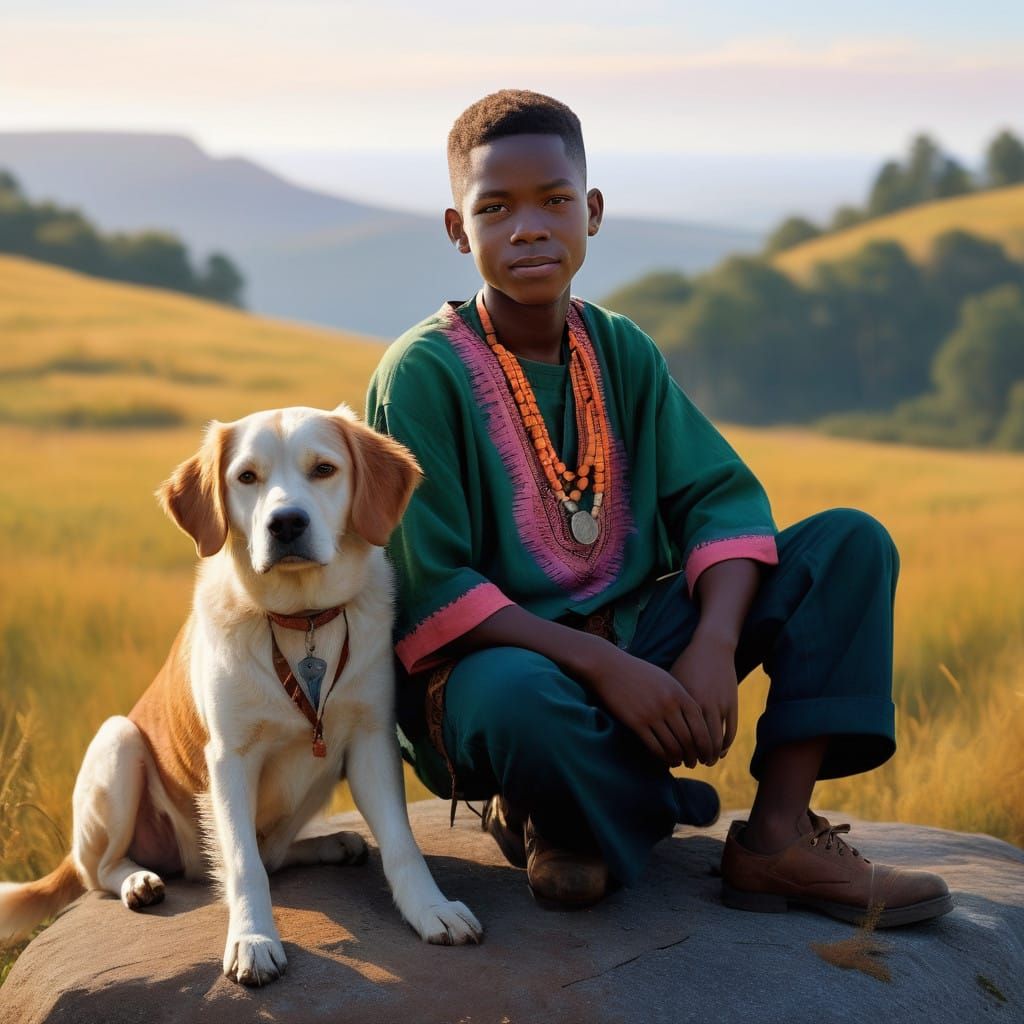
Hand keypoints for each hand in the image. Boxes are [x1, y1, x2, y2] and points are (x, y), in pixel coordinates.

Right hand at [584, 647, 713, 767]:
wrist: (609, 666)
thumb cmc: (638, 672)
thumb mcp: (665, 679)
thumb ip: (680, 697)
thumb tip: (695, 718)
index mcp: (678, 693)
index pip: (700, 724)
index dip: (706, 743)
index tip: (707, 752)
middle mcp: (668, 704)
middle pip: (689, 738)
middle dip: (694, 755)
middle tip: (695, 763)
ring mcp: (652, 713)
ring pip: (673, 745)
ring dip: (679, 758)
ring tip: (680, 763)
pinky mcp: (636, 722)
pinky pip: (654, 746)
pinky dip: (662, 757)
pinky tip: (665, 760)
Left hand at [669, 629, 737, 765]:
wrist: (712, 647)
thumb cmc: (686, 664)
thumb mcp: (672, 682)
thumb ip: (667, 705)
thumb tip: (656, 727)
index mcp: (683, 701)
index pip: (681, 736)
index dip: (677, 751)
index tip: (673, 759)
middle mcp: (702, 705)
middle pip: (698, 742)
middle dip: (695, 757)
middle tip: (690, 764)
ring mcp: (719, 705)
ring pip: (716, 740)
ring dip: (711, 754)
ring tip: (705, 761)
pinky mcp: (732, 704)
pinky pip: (730, 731)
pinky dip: (725, 745)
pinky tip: (719, 751)